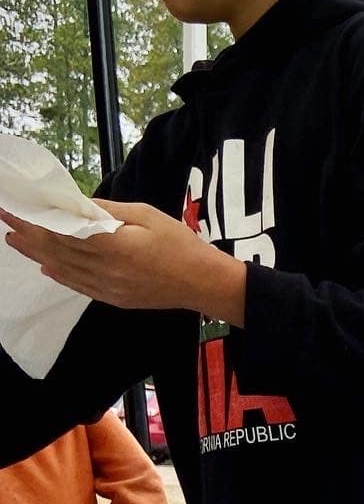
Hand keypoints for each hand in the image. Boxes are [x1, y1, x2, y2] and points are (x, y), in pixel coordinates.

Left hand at [0, 200, 245, 320]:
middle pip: (57, 250)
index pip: (62, 230)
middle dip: (28, 235)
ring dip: (36, 254)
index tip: (16, 207)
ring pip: (63, 269)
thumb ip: (108, 212)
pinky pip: (80, 286)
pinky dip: (60, 275)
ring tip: (16, 241)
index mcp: (113, 245)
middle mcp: (105, 269)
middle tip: (7, 221)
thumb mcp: (146, 215)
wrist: (204, 284)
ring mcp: (108, 288)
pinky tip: (46, 267)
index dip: (36, 219)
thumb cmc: (180, 244)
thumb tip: (75, 204)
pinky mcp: (115, 299)